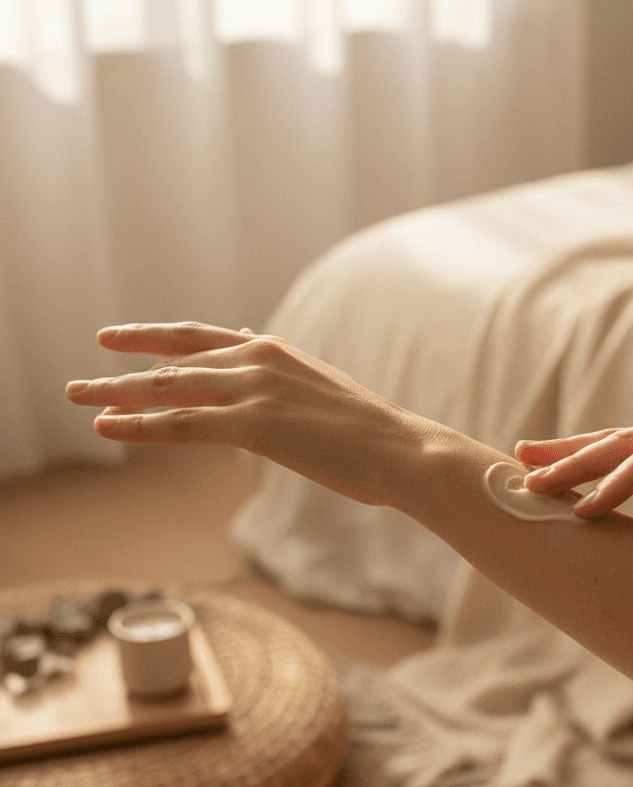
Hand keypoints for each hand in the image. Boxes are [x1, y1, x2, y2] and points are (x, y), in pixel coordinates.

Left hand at [65, 322, 426, 508]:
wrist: (400, 448)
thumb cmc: (366, 430)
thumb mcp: (318, 389)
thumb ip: (280, 374)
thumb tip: (251, 354)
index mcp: (273, 349)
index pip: (198, 338)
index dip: (152, 338)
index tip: (116, 339)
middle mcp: (258, 359)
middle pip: (173, 361)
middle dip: (121, 369)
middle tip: (77, 382)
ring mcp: (255, 390)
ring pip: (170, 389)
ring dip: (116, 394)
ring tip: (78, 399)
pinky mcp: (256, 425)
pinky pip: (184, 424)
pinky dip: (140, 426)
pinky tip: (107, 428)